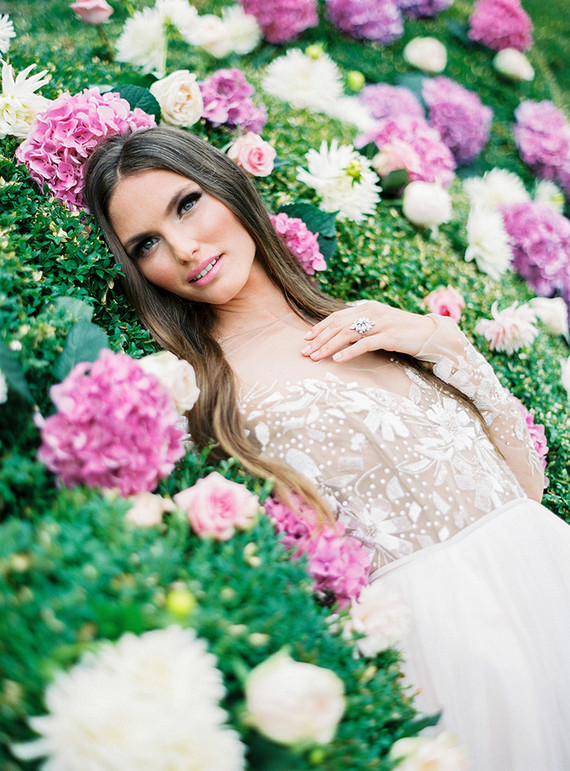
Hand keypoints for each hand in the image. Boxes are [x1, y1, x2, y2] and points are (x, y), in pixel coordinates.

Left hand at [301, 301, 438, 361]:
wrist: (429, 334)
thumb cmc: (402, 332)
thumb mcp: (379, 324)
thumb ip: (362, 325)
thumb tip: (339, 334)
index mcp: (367, 307)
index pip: (337, 316)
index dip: (320, 327)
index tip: (306, 339)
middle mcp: (372, 312)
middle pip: (338, 325)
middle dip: (319, 339)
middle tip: (305, 352)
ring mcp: (381, 323)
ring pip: (347, 334)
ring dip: (328, 346)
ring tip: (316, 357)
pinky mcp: (389, 337)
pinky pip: (364, 344)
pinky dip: (349, 352)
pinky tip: (337, 359)